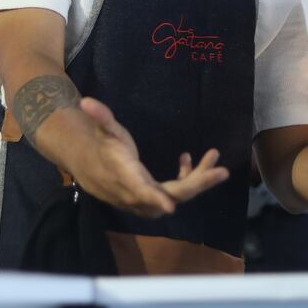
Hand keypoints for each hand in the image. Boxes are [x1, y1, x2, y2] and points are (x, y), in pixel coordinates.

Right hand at [72, 97, 229, 217]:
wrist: (95, 171)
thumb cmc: (104, 148)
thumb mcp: (105, 131)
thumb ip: (101, 117)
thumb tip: (85, 101)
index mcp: (126, 177)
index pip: (141, 191)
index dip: (155, 199)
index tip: (171, 206)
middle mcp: (139, 194)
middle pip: (172, 194)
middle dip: (198, 183)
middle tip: (222, 170)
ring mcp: (150, 199)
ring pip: (179, 194)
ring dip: (199, 178)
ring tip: (213, 156)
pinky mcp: (156, 198)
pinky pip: (177, 192)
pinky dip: (187, 178)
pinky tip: (185, 159)